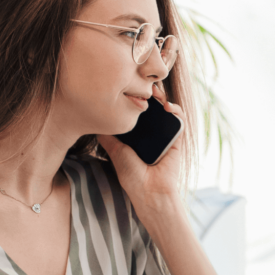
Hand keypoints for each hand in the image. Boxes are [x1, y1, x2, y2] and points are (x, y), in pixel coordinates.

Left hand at [97, 84, 184, 218]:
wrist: (150, 191)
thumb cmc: (132, 176)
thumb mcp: (115, 152)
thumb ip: (107, 137)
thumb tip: (95, 122)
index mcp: (137, 136)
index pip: (136, 112)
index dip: (133, 99)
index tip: (127, 88)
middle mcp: (152, 133)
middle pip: (151, 108)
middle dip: (147, 94)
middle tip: (141, 83)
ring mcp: (165, 135)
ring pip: (165, 110)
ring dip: (162, 97)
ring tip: (154, 91)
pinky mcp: (177, 138)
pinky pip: (179, 120)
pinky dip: (176, 111)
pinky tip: (167, 107)